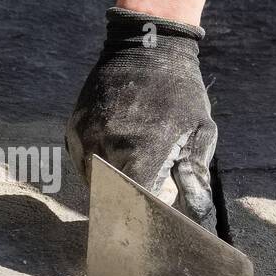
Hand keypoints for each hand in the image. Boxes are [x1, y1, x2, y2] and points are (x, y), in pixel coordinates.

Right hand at [66, 7, 218, 230]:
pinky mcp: (74, 127)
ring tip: (130, 188)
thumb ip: (196, 176)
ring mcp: (87, 137)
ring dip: (111, 191)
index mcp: (141, 153)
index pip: (133, 207)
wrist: (147, 46)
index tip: (150, 229)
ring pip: (93, 184)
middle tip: (142, 213)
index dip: (142, 221)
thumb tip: (197, 215)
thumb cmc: (181, 93)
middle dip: (127, 209)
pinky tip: (116, 164)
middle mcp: (107, 148)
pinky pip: (82, 163)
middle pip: (112, 199)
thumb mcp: (201, 132)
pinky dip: (97, 171)